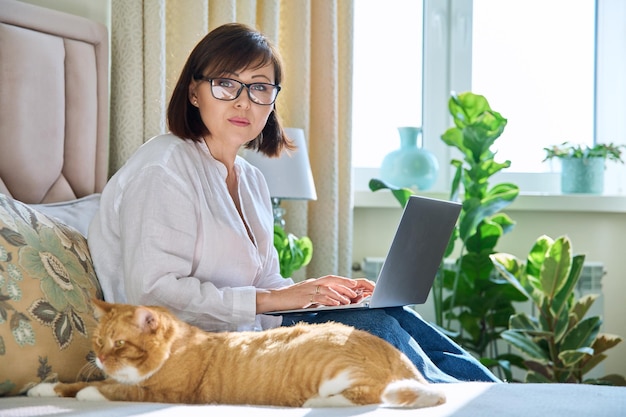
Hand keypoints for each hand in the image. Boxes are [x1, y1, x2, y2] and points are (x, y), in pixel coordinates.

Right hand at [256, 276, 375, 312]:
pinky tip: (337, 304)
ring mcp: (308, 289)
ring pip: (327, 289)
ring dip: (340, 294)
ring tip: (349, 299)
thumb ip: (317, 298)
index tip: (354, 284)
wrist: (274, 299)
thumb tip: (330, 302)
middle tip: (356, 289)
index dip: (343, 281)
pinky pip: (319, 297)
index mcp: (313, 283)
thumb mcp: (306, 297)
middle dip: (345, 284)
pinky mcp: (304, 297)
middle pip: (332, 280)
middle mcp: (312, 283)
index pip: (331, 280)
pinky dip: (330, 300)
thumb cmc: (290, 300)